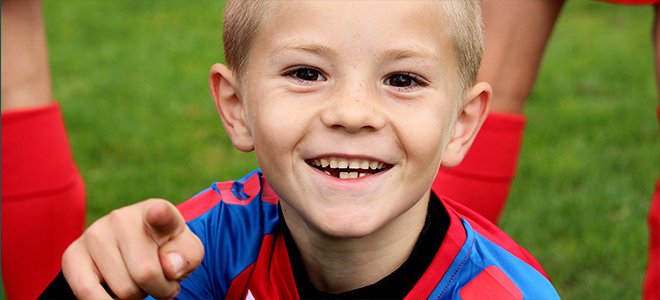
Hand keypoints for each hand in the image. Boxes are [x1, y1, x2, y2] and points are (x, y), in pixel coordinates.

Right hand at [61, 199, 203, 298]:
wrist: (136, 251)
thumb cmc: (165, 251)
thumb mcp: (187, 252)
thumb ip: (185, 257)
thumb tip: (168, 266)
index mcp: (157, 211)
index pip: (160, 213)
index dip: (159, 215)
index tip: (157, 213)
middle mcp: (122, 217)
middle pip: (145, 274)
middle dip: (158, 288)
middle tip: (158, 281)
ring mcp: (94, 233)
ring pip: (121, 290)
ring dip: (135, 297)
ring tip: (137, 282)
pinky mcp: (72, 254)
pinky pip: (86, 293)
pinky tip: (115, 296)